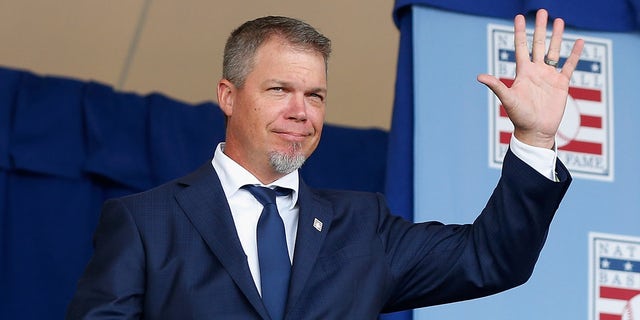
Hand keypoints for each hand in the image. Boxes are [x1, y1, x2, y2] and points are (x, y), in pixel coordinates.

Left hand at [477, 9, 583, 148]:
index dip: (520, 33)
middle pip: (538, 44)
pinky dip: (574, 54)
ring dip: (556, 37)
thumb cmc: (519, 116)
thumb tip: (479, 77)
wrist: (536, 131)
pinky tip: (579, 41)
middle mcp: (536, 71)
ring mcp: (549, 76)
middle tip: (542, 12)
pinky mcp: (561, 84)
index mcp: (523, 72)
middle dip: (539, 28)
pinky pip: (569, 66)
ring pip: (553, 51)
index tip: (519, 17)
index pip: (521, 47)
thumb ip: (497, 86)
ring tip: (559, 21)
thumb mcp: (508, 99)